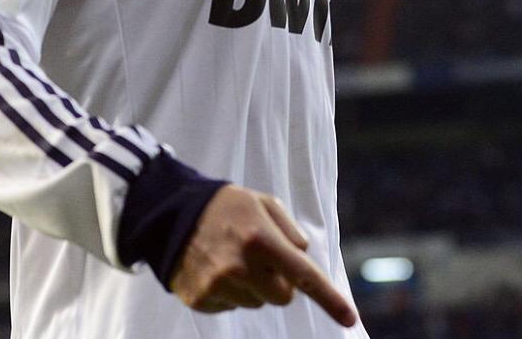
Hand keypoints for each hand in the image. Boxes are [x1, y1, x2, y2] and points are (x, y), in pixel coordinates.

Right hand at [169, 185, 357, 326]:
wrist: (171, 213)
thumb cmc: (225, 206)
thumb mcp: (261, 202)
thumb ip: (289, 229)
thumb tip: (303, 258)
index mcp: (260, 239)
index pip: (303, 275)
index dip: (329, 298)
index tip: (350, 318)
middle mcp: (241, 266)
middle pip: (282, 297)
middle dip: (279, 281)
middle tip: (260, 257)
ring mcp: (219, 286)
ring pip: (257, 303)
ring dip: (252, 286)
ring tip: (232, 257)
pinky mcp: (201, 300)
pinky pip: (232, 307)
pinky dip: (230, 292)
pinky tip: (216, 268)